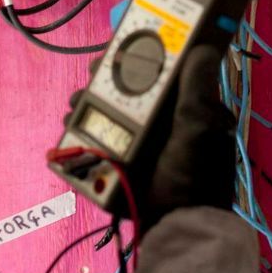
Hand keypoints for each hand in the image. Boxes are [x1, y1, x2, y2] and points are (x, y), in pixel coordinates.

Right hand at [65, 43, 237, 229]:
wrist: (177, 226)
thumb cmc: (195, 175)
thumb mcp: (201, 128)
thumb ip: (198, 89)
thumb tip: (200, 47)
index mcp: (185, 109)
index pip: (160, 71)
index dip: (139, 54)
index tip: (118, 46)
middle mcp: (161, 121)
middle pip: (128, 87)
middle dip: (106, 76)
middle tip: (92, 72)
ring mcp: (138, 141)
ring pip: (108, 109)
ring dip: (88, 99)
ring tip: (76, 101)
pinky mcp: (119, 160)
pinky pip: (96, 136)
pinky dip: (81, 127)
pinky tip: (70, 123)